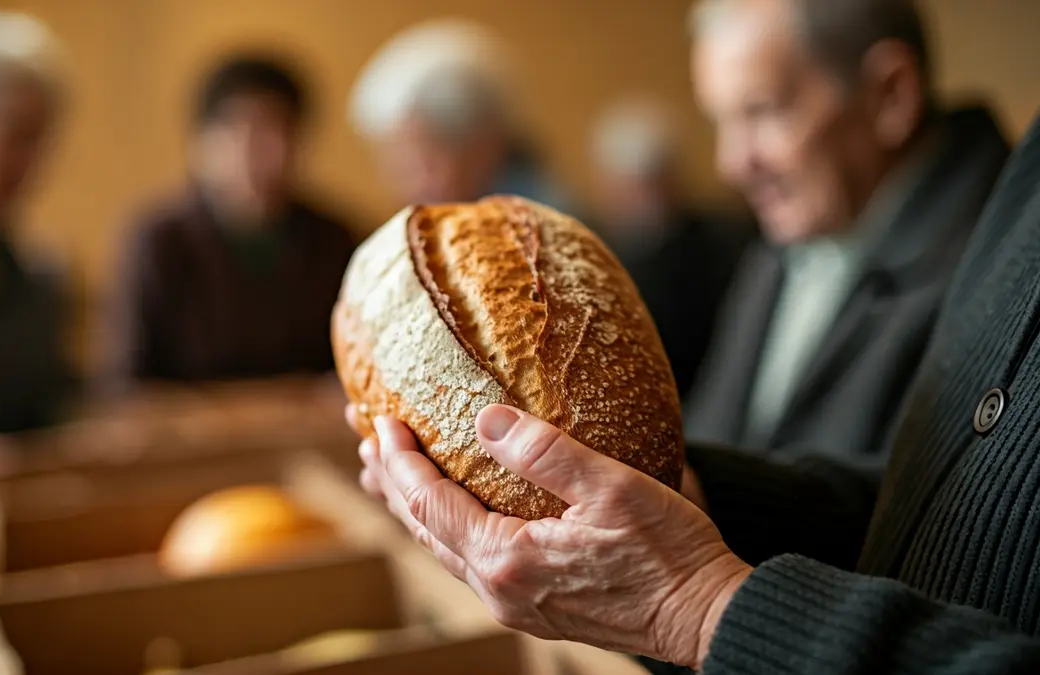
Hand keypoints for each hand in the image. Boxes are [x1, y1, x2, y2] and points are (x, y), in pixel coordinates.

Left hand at [353, 404, 750, 668]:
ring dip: (412, 504)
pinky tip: (449, 510)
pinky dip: (445, 525)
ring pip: (442, 546)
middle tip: (364, 437)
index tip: (380, 418)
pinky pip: (468, 559)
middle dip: (389, 479)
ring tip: (386, 472)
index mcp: (507, 559)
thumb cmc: (668, 552)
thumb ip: (546, 452)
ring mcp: (515, 602)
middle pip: (422, 526)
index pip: (428, 501)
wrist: (705, 615)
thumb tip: (484, 419)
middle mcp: (499, 588)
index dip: (399, 457)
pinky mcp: (533, 605)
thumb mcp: (613, 488)